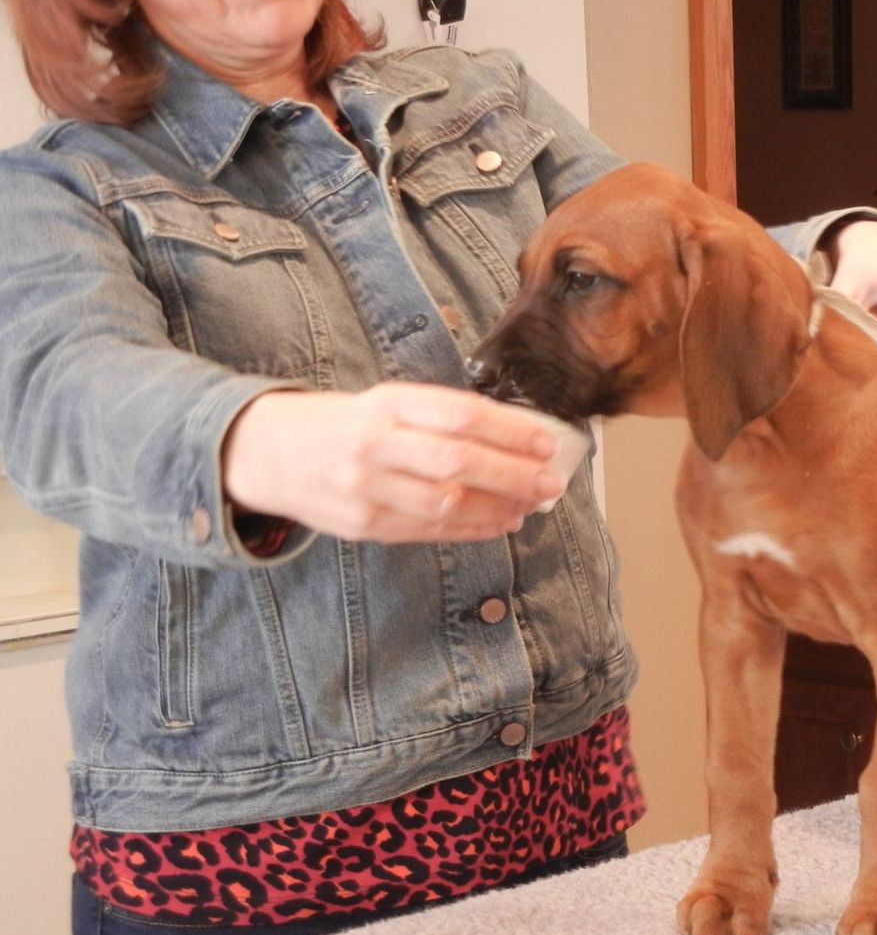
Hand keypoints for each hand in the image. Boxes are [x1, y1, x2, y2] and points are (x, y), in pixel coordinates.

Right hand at [222, 382, 567, 542]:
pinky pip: (430, 531)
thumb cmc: (343, 424)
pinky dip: (474, 529)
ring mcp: (367, 489)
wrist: (266, 453)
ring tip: (533, 503)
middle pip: (458, 462)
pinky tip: (502, 522)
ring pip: (447, 503)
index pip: (460, 415)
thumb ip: (440, 418)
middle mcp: (375, 444)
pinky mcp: (364, 525)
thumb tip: (514, 437)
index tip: (546, 442)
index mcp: (386, 404)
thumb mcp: (385, 403)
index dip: (510, 431)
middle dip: (514, 474)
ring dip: (500, 507)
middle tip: (551, 481)